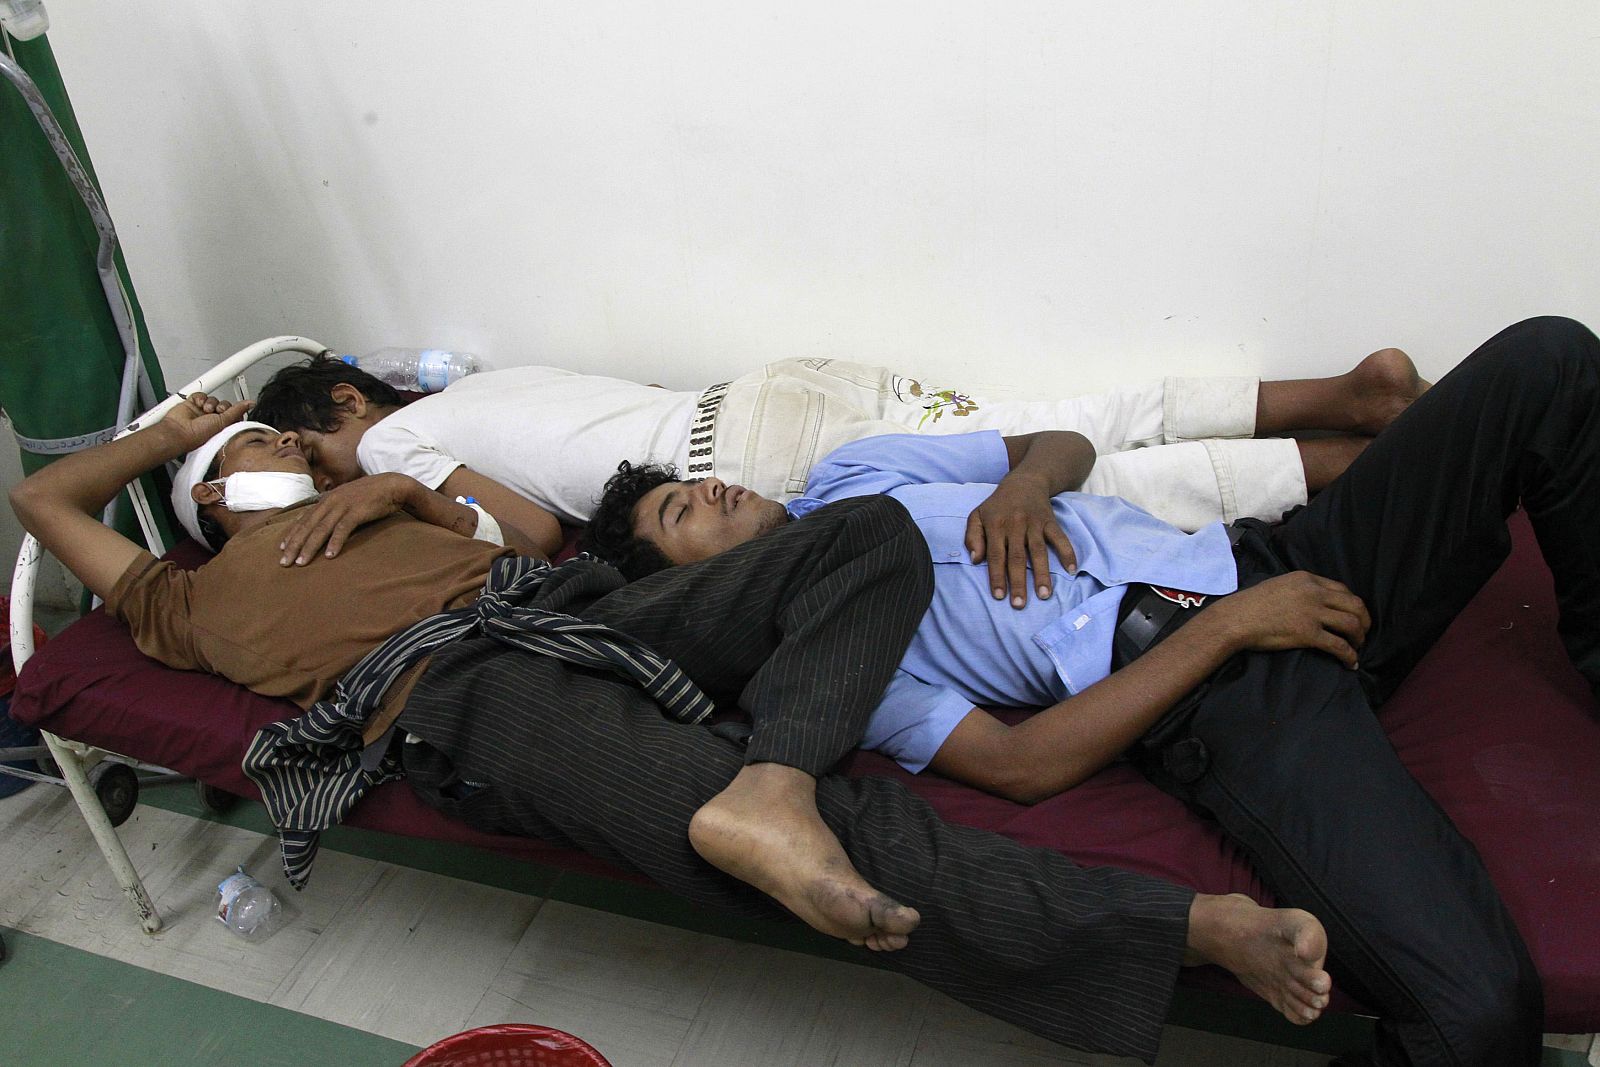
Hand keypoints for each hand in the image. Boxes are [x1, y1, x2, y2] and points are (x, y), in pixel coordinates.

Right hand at [160, 392, 253, 452]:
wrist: (178, 431)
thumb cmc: (198, 434)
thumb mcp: (224, 422)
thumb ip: (237, 411)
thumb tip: (251, 403)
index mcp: (222, 427)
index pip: (234, 414)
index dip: (234, 410)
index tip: (232, 410)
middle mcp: (213, 419)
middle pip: (224, 405)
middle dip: (223, 406)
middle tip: (219, 411)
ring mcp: (202, 411)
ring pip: (213, 399)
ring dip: (211, 402)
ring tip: (206, 409)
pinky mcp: (192, 404)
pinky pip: (201, 395)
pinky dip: (200, 398)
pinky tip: (199, 404)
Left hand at [276, 473, 417, 564]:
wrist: (391, 485)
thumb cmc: (368, 496)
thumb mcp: (345, 500)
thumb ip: (331, 510)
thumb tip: (318, 522)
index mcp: (325, 500)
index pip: (303, 520)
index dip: (291, 535)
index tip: (282, 550)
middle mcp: (330, 502)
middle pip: (307, 526)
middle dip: (294, 545)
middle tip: (285, 562)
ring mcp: (342, 506)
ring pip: (320, 529)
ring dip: (309, 547)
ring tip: (301, 563)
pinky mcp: (356, 511)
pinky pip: (342, 529)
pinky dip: (335, 543)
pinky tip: (330, 556)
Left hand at [964, 475, 1077, 607]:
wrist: (1024, 482)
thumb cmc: (997, 505)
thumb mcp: (977, 516)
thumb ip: (972, 537)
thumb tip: (975, 560)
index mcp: (995, 525)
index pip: (995, 555)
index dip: (997, 576)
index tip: (999, 597)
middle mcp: (1015, 525)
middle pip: (1017, 558)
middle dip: (1018, 582)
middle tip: (1019, 604)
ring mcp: (1034, 523)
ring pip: (1038, 552)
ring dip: (1042, 574)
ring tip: (1044, 595)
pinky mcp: (1050, 521)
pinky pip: (1060, 538)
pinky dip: (1067, 552)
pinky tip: (1071, 570)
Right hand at [1213, 571, 1370, 668]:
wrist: (1236, 618)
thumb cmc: (1251, 604)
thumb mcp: (1279, 585)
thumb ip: (1299, 590)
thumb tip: (1312, 602)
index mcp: (1306, 579)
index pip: (1342, 589)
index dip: (1353, 605)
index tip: (1354, 616)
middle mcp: (1314, 593)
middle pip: (1354, 605)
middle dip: (1364, 621)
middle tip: (1363, 633)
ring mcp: (1312, 613)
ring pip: (1352, 624)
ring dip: (1359, 638)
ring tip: (1357, 647)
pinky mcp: (1308, 633)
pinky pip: (1339, 645)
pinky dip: (1350, 656)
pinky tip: (1351, 663)